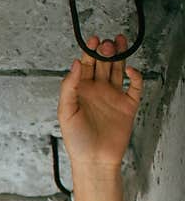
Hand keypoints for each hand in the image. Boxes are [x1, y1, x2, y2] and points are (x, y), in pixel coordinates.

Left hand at [57, 33, 142, 168]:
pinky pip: (135, 86)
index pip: (85, 66)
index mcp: (81, 92)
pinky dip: (136, 76)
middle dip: (104, 51)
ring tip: (119, 43)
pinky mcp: (128, 105)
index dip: (89, 52)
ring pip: (118, 70)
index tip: (92, 40)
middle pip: (103, 64)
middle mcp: (97, 91)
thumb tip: (74, 64)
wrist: (94, 160)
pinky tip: (131, 70)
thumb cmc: (77, 140)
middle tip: (106, 43)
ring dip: (119, 57)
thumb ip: (69, 87)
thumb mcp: (66, 112)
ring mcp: (113, 97)